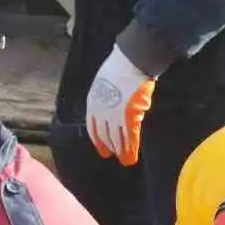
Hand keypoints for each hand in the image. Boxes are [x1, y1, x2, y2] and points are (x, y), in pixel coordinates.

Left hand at [86, 47, 154, 166]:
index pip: (93, 128)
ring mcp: (115, 116)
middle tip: (114, 156)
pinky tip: (132, 156)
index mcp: (93, 105)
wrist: (129, 62)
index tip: (102, 149)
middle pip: (105, 135)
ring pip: (117, 138)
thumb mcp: (103, 84)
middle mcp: (101, 113)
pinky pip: (130, 136)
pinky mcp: (130, 117)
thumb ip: (106, 98)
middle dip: (110, 147)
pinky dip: (131, 148)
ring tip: (125, 161)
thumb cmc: (118, 67)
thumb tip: (115, 106)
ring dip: (121, 151)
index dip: (98, 140)